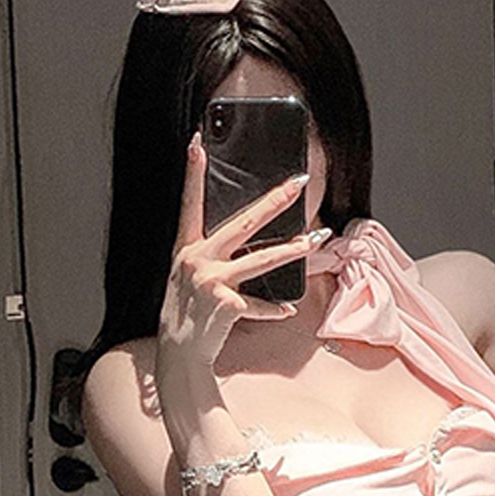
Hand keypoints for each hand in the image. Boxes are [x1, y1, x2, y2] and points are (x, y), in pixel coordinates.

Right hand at [157, 131, 326, 372]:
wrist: (179, 352)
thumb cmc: (187, 312)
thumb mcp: (190, 276)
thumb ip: (210, 255)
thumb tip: (246, 237)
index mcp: (186, 248)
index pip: (190, 203)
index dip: (193, 173)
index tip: (198, 142)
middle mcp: (198, 260)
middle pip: (245, 222)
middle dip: (275, 201)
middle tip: (298, 183)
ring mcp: (212, 282)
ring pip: (262, 259)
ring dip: (293, 250)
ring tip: (315, 240)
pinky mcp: (226, 305)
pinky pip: (260, 304)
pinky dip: (274, 309)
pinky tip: (287, 310)